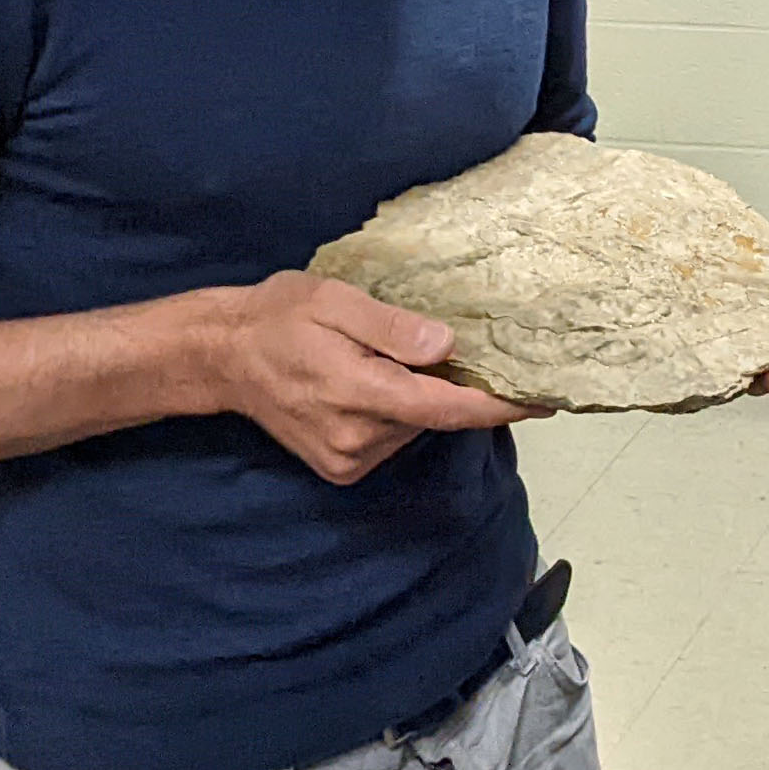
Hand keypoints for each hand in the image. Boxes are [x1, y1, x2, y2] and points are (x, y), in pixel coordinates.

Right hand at [203, 272, 534, 485]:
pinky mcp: (341, 468)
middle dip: (451, 385)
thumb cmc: (278, 318)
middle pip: (435, 415)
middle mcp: (357, 437)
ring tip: (380, 358)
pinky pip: (391, 438)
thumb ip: (392, 327)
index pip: (449, 408)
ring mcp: (348, 459)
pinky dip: (396, 412)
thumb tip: (447, 347)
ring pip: (414, 427)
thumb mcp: (335, 301)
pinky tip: (367, 385)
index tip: (547, 399)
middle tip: (443, 345)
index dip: (501, 405)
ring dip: (418, 397)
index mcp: (360, 393)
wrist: (221, 358)